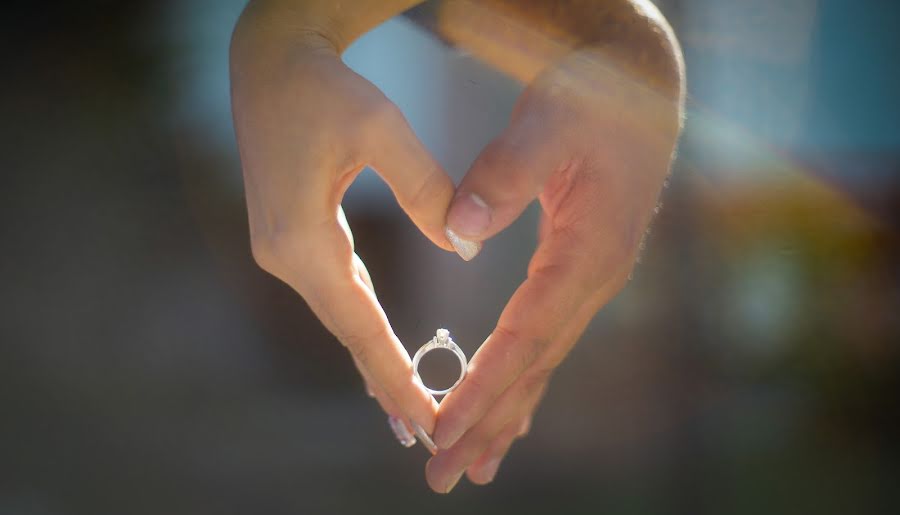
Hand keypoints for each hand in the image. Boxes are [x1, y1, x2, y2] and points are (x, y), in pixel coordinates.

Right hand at [231, 26, 455, 439]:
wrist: (271, 62)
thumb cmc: (325, 88)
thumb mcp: (381, 129)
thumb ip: (427, 189)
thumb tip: (463, 246)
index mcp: (302, 236)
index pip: (359, 324)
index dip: (393, 374)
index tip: (424, 418)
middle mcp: (284, 254)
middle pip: (346, 331)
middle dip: (385, 382)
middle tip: (425, 432)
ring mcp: (282, 249)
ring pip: (339, 316)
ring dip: (373, 360)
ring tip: (407, 408)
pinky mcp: (290, 237)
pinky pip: (334, 293)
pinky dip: (362, 326)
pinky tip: (379, 350)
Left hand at [425, 51, 683, 490]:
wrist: (635, 85)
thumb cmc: (590, 99)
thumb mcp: (547, 122)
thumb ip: (505, 173)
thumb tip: (461, 230)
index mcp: (587, 254)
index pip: (527, 338)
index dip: (485, 387)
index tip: (444, 429)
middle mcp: (594, 281)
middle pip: (534, 368)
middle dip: (488, 424)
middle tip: (442, 476)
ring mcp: (591, 280)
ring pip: (543, 363)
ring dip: (506, 417)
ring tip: (474, 467)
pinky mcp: (579, 272)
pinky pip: (547, 341)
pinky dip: (522, 382)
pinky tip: (510, 414)